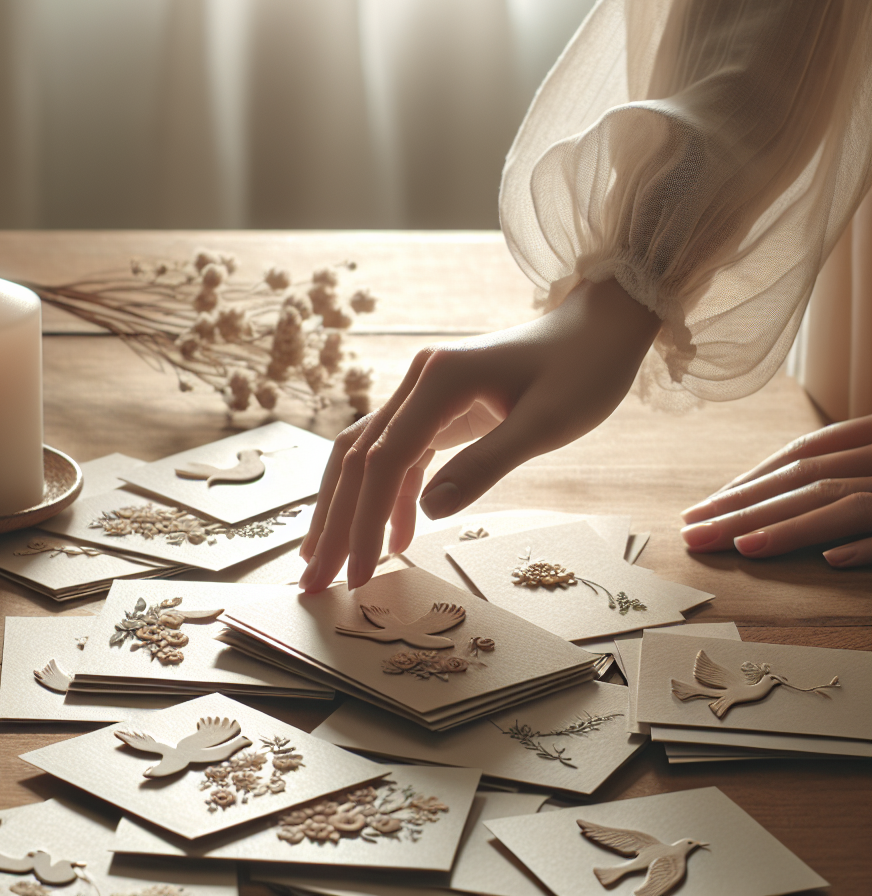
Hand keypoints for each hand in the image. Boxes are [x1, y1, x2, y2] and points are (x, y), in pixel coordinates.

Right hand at [298, 278, 661, 591]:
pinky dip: (391, 498)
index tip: (355, 575)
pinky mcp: (437, 408)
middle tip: (312, 580)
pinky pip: (399, 456)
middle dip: (334, 522)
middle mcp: (417, 382)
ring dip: (348, 510)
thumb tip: (428, 515)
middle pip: (358, 457)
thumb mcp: (545, 424)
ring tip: (332, 564)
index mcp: (439, 380)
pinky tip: (396, 539)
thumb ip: (486, 465)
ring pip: (367, 456)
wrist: (599, 330)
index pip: (383, 460)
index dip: (363, 521)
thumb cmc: (583, 371)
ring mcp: (422, 393)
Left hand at [680, 415, 871, 565]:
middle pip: (806, 479)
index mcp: (870, 440)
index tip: (702, 510)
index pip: (799, 457)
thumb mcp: (870, 465)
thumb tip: (771, 497)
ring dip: (790, 524)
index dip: (748, 482)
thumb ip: (838, 471)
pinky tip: (830, 559)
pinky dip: (865, 544)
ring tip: (742, 546)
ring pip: (844, 501)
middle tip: (694, 534)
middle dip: (746, 507)